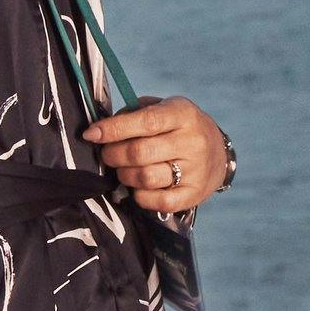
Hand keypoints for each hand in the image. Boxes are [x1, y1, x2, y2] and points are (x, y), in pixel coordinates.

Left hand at [84, 96, 229, 220]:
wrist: (219, 154)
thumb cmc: (180, 128)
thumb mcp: (165, 109)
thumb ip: (135, 114)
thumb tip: (102, 130)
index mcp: (183, 114)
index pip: (145, 122)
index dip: (113, 129)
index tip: (91, 134)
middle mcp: (192, 142)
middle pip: (140, 152)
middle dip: (113, 155)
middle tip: (107, 155)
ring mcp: (196, 170)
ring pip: (146, 178)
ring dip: (124, 175)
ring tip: (124, 170)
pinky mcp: (194, 194)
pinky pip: (158, 201)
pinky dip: (140, 196)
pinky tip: (138, 187)